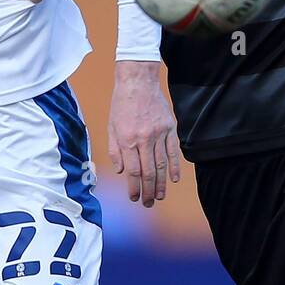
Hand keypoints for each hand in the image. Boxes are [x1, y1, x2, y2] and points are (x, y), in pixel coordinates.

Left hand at [107, 61, 180, 206]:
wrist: (138, 82)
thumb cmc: (121, 104)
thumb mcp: (111, 126)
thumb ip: (115, 150)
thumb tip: (120, 171)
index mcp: (127, 139)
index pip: (132, 171)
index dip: (134, 187)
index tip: (135, 198)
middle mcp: (144, 139)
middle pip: (148, 171)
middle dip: (148, 191)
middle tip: (148, 203)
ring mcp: (159, 133)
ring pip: (161, 164)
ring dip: (161, 183)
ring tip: (160, 196)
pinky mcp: (170, 128)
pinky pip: (173, 151)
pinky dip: (174, 166)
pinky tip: (173, 179)